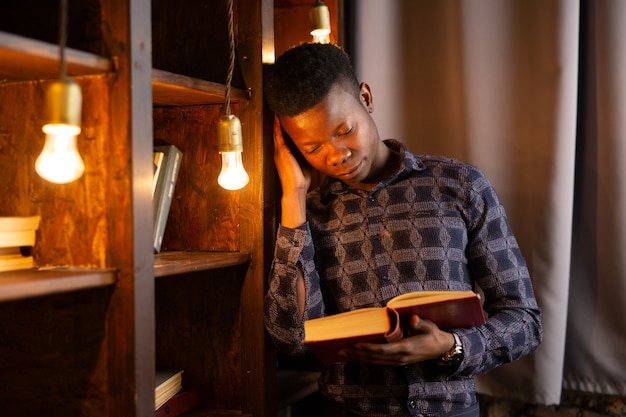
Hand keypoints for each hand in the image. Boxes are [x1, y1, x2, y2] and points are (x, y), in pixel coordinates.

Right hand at [273, 116, 310, 227]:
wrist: (296, 189)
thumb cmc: (303, 181)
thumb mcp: (310, 166)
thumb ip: (314, 157)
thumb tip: (326, 153)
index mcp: (286, 156)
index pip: (285, 139)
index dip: (286, 129)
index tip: (290, 120)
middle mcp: (281, 152)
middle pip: (280, 133)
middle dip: (281, 123)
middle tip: (283, 110)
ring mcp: (279, 151)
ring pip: (277, 132)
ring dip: (278, 122)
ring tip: (280, 110)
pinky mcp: (281, 151)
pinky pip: (278, 135)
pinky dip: (277, 126)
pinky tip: (278, 118)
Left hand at [338, 315, 454, 365]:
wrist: (441, 349)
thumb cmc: (433, 335)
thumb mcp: (430, 327)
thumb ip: (421, 323)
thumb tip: (413, 319)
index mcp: (406, 348)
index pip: (383, 350)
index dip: (369, 348)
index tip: (356, 344)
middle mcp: (400, 357)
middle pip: (375, 358)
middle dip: (357, 354)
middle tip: (340, 349)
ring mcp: (398, 361)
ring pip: (374, 361)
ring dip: (358, 358)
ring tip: (343, 353)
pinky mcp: (396, 362)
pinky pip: (378, 362)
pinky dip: (365, 359)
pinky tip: (356, 356)